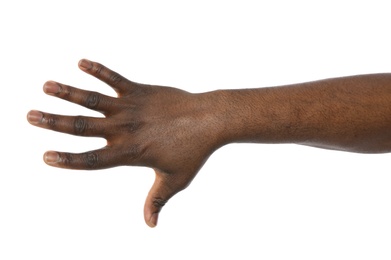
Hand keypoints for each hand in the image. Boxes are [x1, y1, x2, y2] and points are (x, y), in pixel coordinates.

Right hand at [27, 59, 223, 226]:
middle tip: (30, 116)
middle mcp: (125, 129)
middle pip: (82, 127)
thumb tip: (151, 225)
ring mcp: (131, 108)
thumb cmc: (194, 152)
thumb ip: (157, 200)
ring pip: (93, 99)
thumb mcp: (175, 180)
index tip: (47, 156)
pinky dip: (98, 70)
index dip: (68, 159)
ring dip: (68, 92)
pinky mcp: (139, 91)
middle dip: (53, 122)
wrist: (209, 120)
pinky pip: (115, 78)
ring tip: (46, 86)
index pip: (92, 159)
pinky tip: (81, 62)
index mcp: (130, 153)